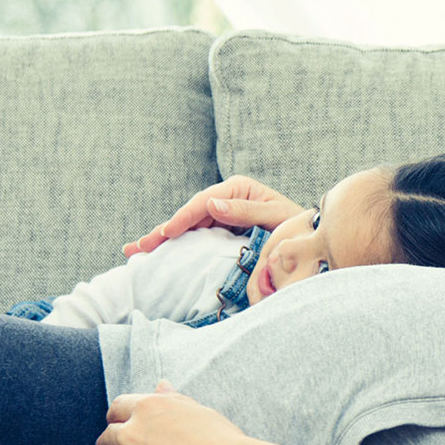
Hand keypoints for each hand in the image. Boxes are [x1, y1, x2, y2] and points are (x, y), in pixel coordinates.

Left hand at [94, 380, 273, 444]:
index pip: (117, 407)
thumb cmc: (223, 443)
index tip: (124, 425)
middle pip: (106, 436)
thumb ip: (172, 400)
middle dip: (114, 442)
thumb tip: (160, 385)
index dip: (119, 417)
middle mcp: (133, 432)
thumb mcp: (198, 412)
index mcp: (150, 407)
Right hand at [123, 175, 305, 256]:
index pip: (204, 202)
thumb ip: (247, 212)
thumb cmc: (298, 226)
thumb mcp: (276, 217)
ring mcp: (221, 216)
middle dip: (163, 231)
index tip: (167, 233)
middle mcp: (226, 199)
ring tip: (135, 252)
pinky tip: (156, 256)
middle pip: (189, 215)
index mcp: (238, 188)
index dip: (183, 218)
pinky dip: (176, 248)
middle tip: (138, 247)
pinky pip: (195, 239)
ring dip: (162, 240)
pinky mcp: (220, 232)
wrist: (309, 242)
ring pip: (187, 228)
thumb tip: (212, 204)